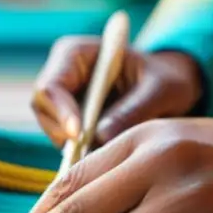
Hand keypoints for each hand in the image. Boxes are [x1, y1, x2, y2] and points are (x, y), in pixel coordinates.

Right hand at [31, 36, 202, 147]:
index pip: (52, 84)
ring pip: (52, 130)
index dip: (61, 111)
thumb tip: (100, 136)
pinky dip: (81, 155)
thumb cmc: (166, 78)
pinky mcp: (71, 125)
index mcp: (76, 54)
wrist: (169, 89)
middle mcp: (63, 76)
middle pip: (43, 109)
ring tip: (109, 153)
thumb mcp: (161, 88)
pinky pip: (66, 145)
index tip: (80, 135)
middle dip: (63, 133)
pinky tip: (107, 158)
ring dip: (74, 147)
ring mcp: (64, 102)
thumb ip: (134, 108)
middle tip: (92, 153)